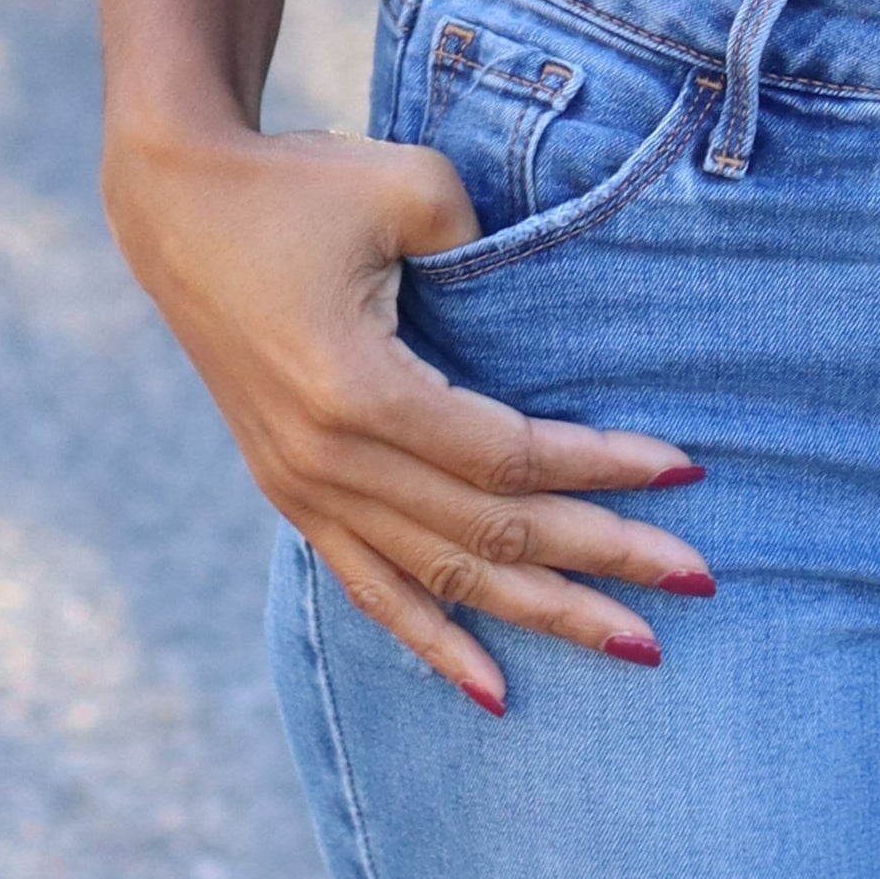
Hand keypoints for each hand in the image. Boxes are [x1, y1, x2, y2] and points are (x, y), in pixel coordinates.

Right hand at [104, 117, 711, 707]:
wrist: (179, 207)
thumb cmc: (299, 184)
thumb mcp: (405, 185)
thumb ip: (485, 243)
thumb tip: (546, 306)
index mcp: (356, 389)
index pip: (505, 454)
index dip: (599, 467)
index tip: (685, 471)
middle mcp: (327, 459)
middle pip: (490, 530)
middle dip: (602, 561)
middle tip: (700, 582)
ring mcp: (304, 487)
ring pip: (443, 576)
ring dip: (542, 615)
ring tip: (635, 648)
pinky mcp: (292, 493)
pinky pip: (371, 588)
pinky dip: (435, 644)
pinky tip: (496, 694)